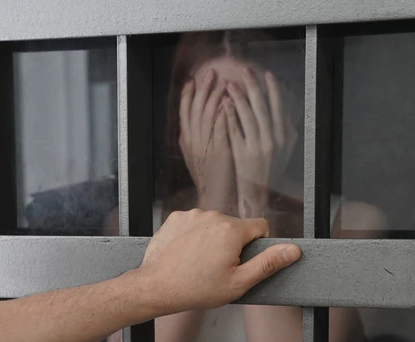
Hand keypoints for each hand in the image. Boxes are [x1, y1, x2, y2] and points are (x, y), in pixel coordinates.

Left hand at [134, 208, 300, 315]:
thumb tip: (292, 250)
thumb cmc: (195, 289)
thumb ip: (268, 263)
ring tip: (199, 263)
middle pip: (235, 226)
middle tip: (219, 268)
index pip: (260, 227)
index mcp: (232, 230)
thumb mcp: (238, 283)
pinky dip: (194, 236)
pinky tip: (186, 254)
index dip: (257, 245)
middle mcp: (213, 216)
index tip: (244, 261)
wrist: (156, 287)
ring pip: (214, 224)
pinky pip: (195, 223)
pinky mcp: (176, 218)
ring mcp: (192, 215)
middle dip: (232, 244)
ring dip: (212, 239)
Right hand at [179, 69, 236, 212]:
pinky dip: (224, 112)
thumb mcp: (194, 155)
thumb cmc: (207, 176)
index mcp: (186, 140)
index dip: (187, 94)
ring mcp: (205, 144)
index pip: (183, 111)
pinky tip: (231, 101)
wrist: (213, 195)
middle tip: (211, 73)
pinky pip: (220, 126)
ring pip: (207, 114)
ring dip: (215, 95)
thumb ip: (192, 139)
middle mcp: (193, 140)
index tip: (192, 80)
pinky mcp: (219, 149)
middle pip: (195, 108)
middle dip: (203, 88)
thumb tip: (189, 124)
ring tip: (223, 81)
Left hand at [225, 69, 298, 218]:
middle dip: (253, 86)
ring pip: (248, 116)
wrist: (258, 193)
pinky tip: (225, 103)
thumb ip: (287, 132)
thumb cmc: (271, 171)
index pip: (278, 107)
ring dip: (239, 97)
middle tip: (245, 70)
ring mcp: (256, 146)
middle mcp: (271, 140)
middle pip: (262, 107)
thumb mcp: (284, 151)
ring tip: (231, 84)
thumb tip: (287, 114)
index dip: (272, 90)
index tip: (266, 74)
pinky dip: (230, 115)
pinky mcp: (242, 153)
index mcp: (283, 137)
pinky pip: (235, 130)